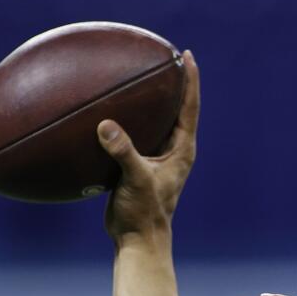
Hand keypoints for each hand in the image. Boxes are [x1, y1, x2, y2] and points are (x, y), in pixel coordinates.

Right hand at [97, 50, 200, 241]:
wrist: (138, 239)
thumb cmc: (144, 212)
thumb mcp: (136, 180)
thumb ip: (123, 152)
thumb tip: (106, 126)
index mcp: (182, 149)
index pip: (189, 107)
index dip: (190, 81)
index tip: (187, 56)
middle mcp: (173, 150)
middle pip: (176, 108)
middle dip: (172, 83)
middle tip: (165, 57)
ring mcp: (157, 157)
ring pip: (155, 120)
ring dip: (149, 100)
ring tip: (138, 75)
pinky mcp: (140, 164)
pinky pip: (134, 134)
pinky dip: (125, 120)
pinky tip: (108, 109)